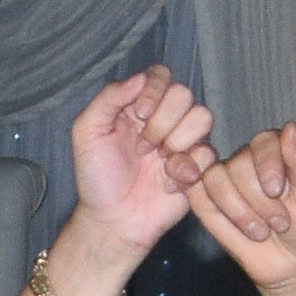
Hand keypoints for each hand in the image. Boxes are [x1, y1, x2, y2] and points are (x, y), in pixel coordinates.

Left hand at [63, 63, 215, 246]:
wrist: (113, 220)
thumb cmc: (97, 177)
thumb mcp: (87, 132)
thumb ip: (108, 99)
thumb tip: (140, 78)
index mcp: (139, 105)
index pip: (161, 75)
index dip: (155, 91)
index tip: (137, 115)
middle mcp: (165, 118)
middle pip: (184, 94)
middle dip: (161, 122)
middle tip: (142, 148)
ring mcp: (184, 141)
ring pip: (203, 117)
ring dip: (176, 142)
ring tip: (157, 163)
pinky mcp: (199, 165)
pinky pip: (209, 152)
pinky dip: (185, 169)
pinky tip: (167, 183)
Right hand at [173, 122, 295, 293]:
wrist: (294, 266)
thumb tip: (290, 126)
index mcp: (277, 153)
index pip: (261, 142)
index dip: (266, 165)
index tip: (277, 192)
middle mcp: (248, 161)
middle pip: (236, 164)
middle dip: (257, 200)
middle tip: (279, 224)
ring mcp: (225, 182)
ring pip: (214, 179)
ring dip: (238, 211)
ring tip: (260, 232)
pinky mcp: (207, 203)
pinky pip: (197, 195)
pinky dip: (211, 208)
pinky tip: (234, 225)